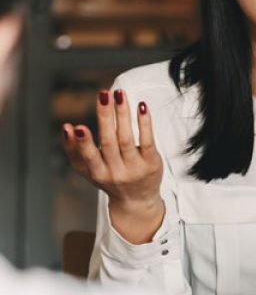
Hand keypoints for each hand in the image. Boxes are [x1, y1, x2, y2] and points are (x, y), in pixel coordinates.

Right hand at [62, 89, 164, 243]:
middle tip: (104, 95)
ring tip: (119, 94)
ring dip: (123, 114)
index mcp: (98, 173)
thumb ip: (73, 149)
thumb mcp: (87, 170)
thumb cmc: (109, 179)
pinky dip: (144, 123)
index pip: (90, 158)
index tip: (79, 126)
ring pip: (127, 138)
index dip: (84, 143)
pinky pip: (148, 141)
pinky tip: (141, 106)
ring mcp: (135, 168)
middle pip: (110, 142)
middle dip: (106, 117)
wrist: (137, 200)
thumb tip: (66, 127)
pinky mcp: (151, 163)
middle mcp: (116, 171)